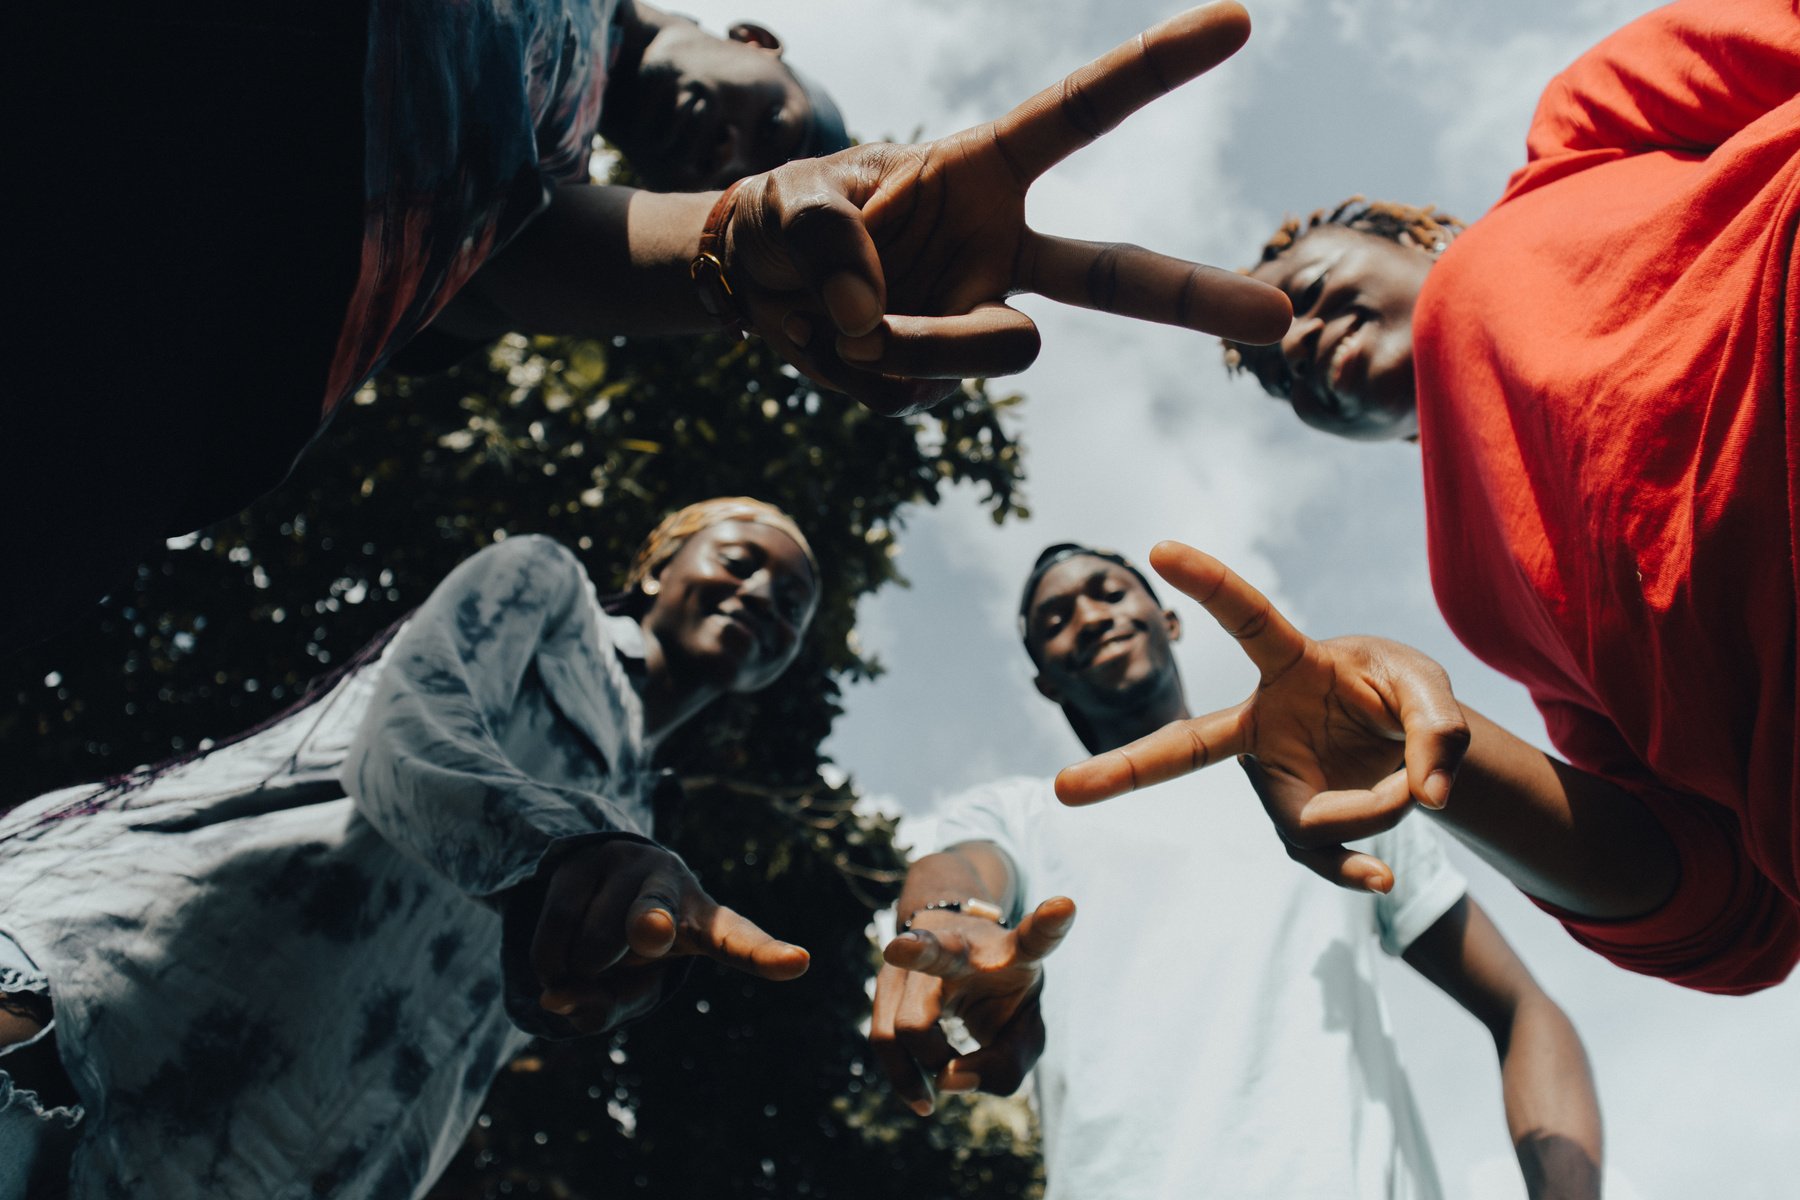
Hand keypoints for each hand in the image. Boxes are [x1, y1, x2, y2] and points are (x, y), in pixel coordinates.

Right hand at [530, 839, 808, 1032]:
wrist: (591, 881)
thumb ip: (600, 1009)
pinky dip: (550, 959)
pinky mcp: (582, 857)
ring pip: (593, 940)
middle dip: (651, 924)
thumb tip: (555, 996)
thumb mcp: (624, 991)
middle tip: (651, 935)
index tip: (799, 962)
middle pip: (655, 915)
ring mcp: (627, 864)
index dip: (766, 955)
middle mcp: (673, 883)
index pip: (740, 939)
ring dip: (579, 969)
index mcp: (704, 921)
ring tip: (591, 959)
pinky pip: (557, 924)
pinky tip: (558, 960)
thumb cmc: (625, 952)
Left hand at [723, 2, 1290, 415]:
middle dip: (1195, 298)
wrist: (752, 293)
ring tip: (838, 320)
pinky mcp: (943, 379)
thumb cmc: (783, 217)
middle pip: (1118, 275)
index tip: (1238, 22)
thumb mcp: (786, 199)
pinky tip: (832, 344)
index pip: (1079, 113)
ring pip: (1001, 349)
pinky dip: (860, 372)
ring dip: (919, 341)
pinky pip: (919, 391)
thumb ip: (829, 239)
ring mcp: (979, 318)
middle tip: (1275, 323)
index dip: (1154, 68)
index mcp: (982, 171)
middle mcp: (1001, 247)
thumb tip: (871, 320)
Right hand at [869, 896, 1074, 1114]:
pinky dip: (905, 1078)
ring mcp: (912, 961)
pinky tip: (923, 1099)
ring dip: (931, 1066)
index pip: (1034, 938)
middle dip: (917, 950)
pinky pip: (884, 1038)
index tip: (1065, 906)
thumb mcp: (1022, 1029)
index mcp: (1009, 951)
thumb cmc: (1000, 994)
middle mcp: (958, 945)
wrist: (952, 949)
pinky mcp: (887, 981)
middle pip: (936, 950)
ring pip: (908, 1024)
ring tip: (949, 1079)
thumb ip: (1005, 1067)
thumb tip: (947, 1081)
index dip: (1048, 925)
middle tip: (899, 950)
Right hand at [1055, 541, 1471, 891]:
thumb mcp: (1433, 692)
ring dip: (1378, 810)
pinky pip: (1317, 854)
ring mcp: (1274, 778)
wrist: (1408, 748)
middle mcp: (1263, 723)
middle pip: (1186, 747)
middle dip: (1125, 772)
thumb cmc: (1401, 696)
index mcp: (1290, 665)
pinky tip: (1380, 878)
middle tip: (1064, 790)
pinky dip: (1354, 867)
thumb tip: (1426, 797)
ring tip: (1421, 786)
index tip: (1160, 549)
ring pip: (1309, 817)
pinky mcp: (1297, 819)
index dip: (1208, 583)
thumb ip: (1438, 730)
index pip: (1247, 619)